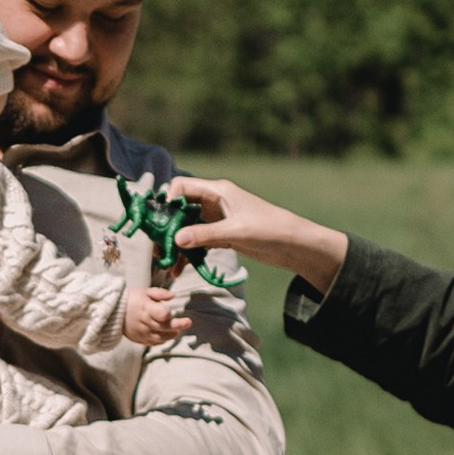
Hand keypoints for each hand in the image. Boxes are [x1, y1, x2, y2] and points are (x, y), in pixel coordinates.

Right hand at [121, 286, 189, 346]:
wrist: (113, 312)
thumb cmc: (131, 299)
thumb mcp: (145, 291)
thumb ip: (160, 293)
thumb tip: (173, 295)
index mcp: (146, 309)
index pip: (163, 314)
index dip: (169, 314)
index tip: (174, 312)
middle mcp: (145, 322)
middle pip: (165, 327)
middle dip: (179, 325)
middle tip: (188, 322)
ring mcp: (142, 332)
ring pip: (161, 337)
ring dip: (172, 335)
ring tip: (177, 330)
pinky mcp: (140, 339)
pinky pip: (154, 342)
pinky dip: (162, 340)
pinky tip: (167, 335)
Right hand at [166, 175, 348, 291]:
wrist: (294, 244)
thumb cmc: (270, 229)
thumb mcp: (236, 232)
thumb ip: (206, 234)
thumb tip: (177, 238)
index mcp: (218, 191)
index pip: (183, 186)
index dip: (169, 200)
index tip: (162, 221)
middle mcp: (215, 202)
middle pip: (181, 208)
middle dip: (168, 226)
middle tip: (159, 246)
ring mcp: (218, 219)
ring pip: (188, 227)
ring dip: (177, 243)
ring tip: (167, 262)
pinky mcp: (222, 235)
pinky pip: (198, 241)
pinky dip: (189, 252)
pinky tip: (181, 267)